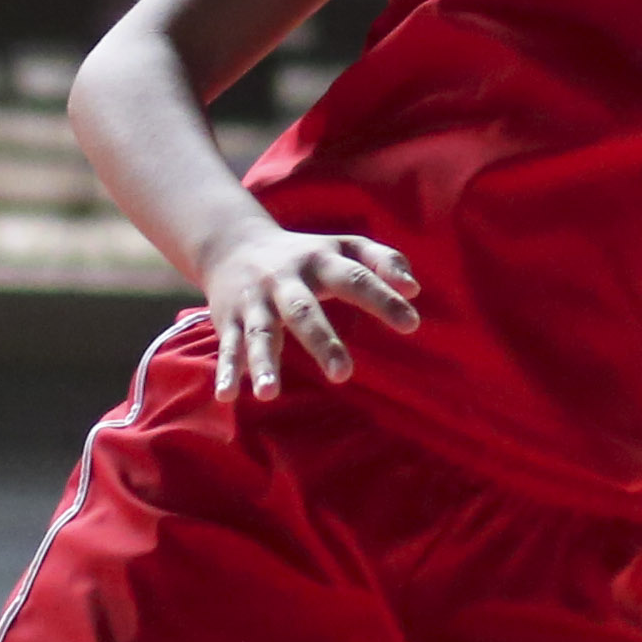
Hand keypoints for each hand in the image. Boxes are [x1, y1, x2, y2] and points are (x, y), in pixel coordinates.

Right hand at [199, 220, 420, 399]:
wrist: (233, 245)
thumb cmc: (307, 254)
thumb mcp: (344, 246)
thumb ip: (383, 260)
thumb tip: (414, 289)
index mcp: (320, 261)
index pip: (356, 279)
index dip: (383, 300)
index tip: (412, 325)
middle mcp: (285, 281)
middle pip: (304, 311)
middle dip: (321, 342)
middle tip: (343, 374)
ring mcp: (255, 302)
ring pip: (260, 333)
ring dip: (264, 363)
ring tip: (270, 394)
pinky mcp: (230, 320)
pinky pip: (227, 348)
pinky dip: (227, 371)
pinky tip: (227, 397)